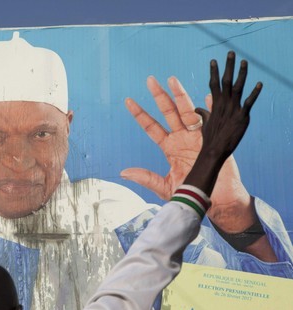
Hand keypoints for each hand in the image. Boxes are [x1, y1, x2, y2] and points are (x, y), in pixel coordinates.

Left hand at [122, 60, 258, 230]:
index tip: (128, 100)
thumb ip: (145, 178)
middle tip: (150, 80)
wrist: (215, 200)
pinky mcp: (213, 140)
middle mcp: (182, 138)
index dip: (140, 114)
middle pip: (168, 113)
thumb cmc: (189, 195)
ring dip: (180, 95)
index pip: (151, 127)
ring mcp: (198, 137)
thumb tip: (123, 172)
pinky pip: (212, 119)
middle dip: (159, 96)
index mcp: (169, 148)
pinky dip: (210, 106)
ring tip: (172, 79)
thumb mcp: (164, 187)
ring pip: (187, 111)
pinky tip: (207, 93)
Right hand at [195, 51, 261, 164]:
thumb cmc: (210, 138)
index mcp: (215, 105)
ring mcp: (233, 110)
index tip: (213, 61)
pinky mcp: (242, 117)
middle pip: (225, 81)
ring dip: (241, 74)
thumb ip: (204, 113)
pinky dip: (254, 94)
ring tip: (244, 61)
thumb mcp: (205, 124)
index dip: (214, 72)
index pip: (213, 84)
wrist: (214, 150)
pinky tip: (260, 84)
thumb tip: (198, 108)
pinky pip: (249, 103)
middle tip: (231, 52)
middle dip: (228, 66)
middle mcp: (223, 104)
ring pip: (237, 88)